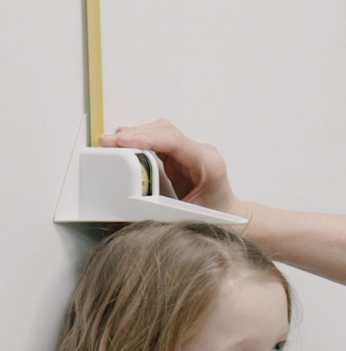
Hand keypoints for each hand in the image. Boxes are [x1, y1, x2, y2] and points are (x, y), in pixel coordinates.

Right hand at [98, 119, 244, 217]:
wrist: (231, 218)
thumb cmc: (218, 219)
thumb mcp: (187, 218)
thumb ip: (156, 215)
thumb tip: (123, 216)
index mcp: (209, 163)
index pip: (174, 141)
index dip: (145, 138)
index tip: (120, 140)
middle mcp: (201, 153)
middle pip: (164, 131)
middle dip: (133, 135)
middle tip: (107, 143)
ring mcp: (191, 153)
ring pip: (160, 133)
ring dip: (135, 136)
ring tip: (112, 144)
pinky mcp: (181, 157)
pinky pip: (158, 142)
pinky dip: (140, 142)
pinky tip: (124, 147)